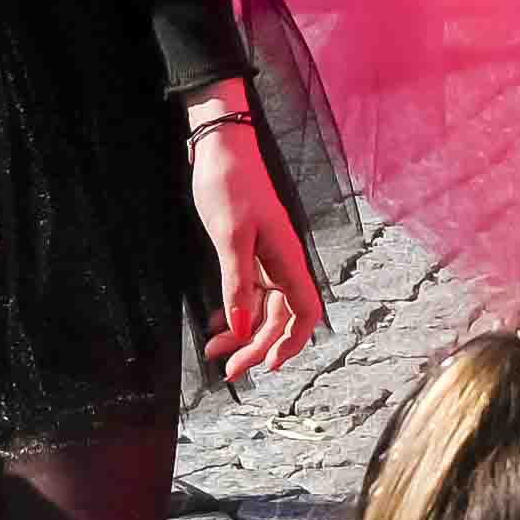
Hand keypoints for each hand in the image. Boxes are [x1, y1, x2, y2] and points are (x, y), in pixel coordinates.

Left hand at [187, 98, 323, 383]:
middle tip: (229, 371)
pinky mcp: (248, 252)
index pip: (304, 310)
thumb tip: (243, 328)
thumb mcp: (230, 235)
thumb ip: (236, 283)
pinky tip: (214, 325)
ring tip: (214, 354)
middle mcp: (281, 262)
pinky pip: (247, 293)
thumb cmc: (229, 185)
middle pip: (279, 318)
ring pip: (261, 309)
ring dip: (241, 334)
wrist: (220, 148)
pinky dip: (233, 313)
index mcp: (286, 258)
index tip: (269, 364)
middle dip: (256, 347)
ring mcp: (265, 259)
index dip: (293, 341)